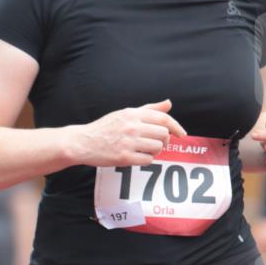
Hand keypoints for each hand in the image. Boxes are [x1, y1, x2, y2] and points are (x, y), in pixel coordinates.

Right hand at [67, 99, 185, 167]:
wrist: (83, 142)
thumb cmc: (106, 128)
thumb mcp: (125, 113)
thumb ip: (148, 109)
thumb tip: (168, 104)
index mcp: (133, 114)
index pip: (163, 118)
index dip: (176, 126)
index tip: (182, 134)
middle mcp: (132, 126)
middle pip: (163, 134)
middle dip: (164, 141)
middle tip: (157, 144)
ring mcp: (128, 142)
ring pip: (157, 147)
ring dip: (156, 151)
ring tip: (146, 150)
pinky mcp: (124, 157)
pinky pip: (148, 160)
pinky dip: (147, 160)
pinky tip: (138, 156)